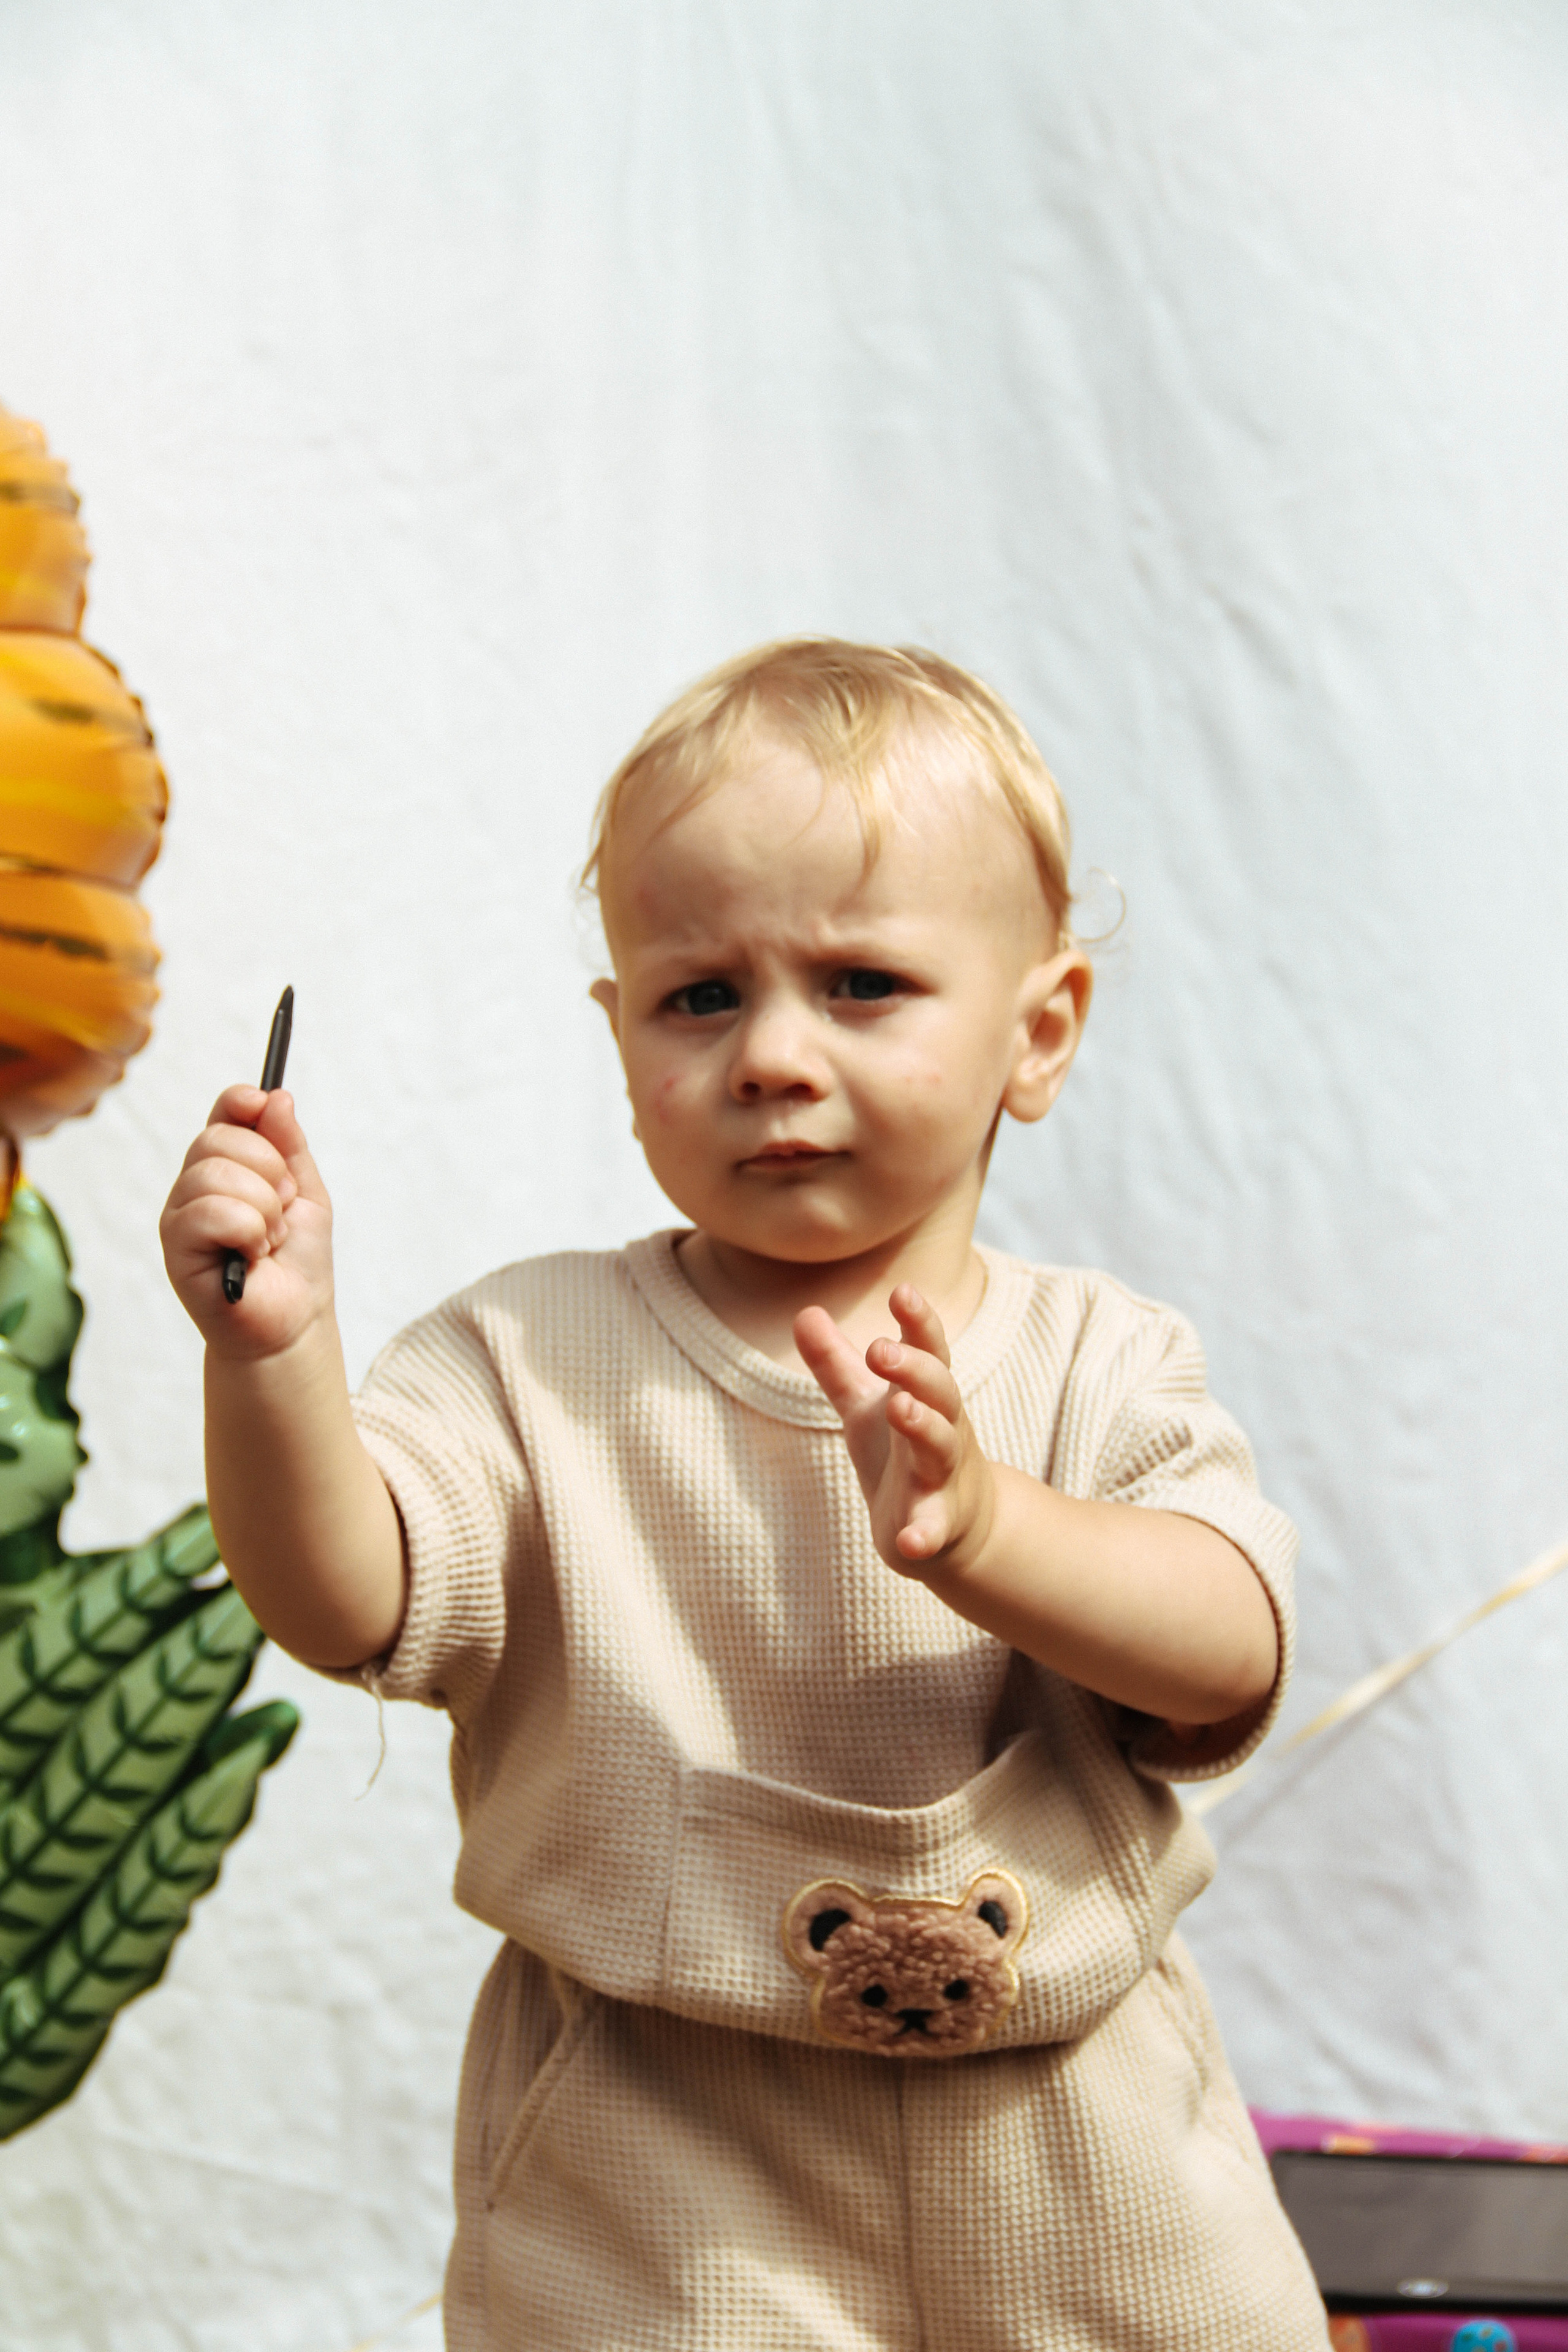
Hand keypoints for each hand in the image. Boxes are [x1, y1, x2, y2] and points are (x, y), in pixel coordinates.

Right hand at [159, 1086, 333, 1358]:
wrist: (294, 1320)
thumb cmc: (297, 1260)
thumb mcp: (306, 1193)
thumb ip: (290, 1146)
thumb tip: (277, 1096)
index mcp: (226, 1167)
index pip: (222, 1116)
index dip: (240, 1102)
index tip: (261, 1103)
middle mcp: (195, 1186)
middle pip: (219, 1139)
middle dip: (269, 1171)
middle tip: (283, 1210)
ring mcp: (180, 1215)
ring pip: (215, 1174)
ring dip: (263, 1208)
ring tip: (269, 1239)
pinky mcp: (175, 1248)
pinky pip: (211, 1212)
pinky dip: (248, 1231)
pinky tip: (252, 1256)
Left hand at [795, 1286, 997, 1577]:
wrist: (956, 1527)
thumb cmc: (904, 1451)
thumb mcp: (864, 1406)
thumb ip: (836, 1364)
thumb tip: (804, 1311)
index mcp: (926, 1394)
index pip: (928, 1349)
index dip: (918, 1321)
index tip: (903, 1291)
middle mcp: (943, 1428)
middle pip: (940, 1390)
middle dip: (915, 1368)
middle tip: (880, 1349)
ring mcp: (942, 1476)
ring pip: (941, 1446)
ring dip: (923, 1426)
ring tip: (899, 1409)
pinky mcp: (936, 1523)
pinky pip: (935, 1527)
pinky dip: (926, 1534)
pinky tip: (911, 1544)